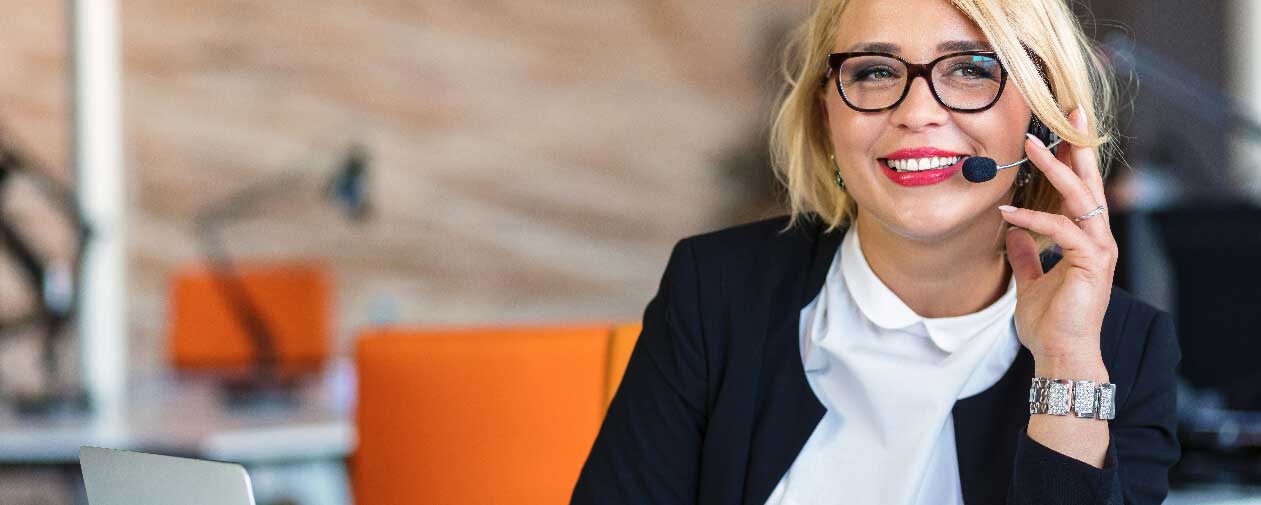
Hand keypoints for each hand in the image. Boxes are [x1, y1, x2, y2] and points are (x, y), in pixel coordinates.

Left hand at [998, 106, 1117, 365]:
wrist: (1061, 354)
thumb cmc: (1051, 323)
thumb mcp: (1030, 281)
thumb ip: (1025, 255)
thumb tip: (1012, 231)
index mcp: (1085, 239)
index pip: (1078, 188)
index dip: (1069, 157)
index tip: (1057, 127)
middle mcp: (1097, 238)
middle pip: (1088, 180)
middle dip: (1079, 143)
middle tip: (1069, 108)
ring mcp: (1098, 249)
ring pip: (1079, 197)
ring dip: (1055, 168)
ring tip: (1032, 143)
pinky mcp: (1091, 263)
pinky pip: (1060, 230)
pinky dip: (1032, 219)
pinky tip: (1006, 212)